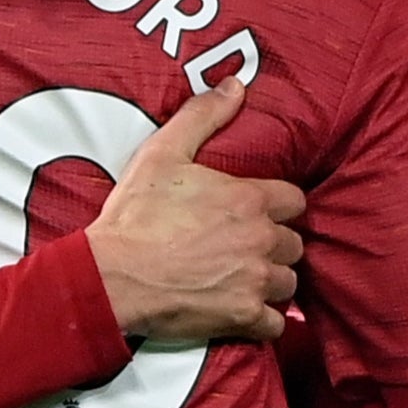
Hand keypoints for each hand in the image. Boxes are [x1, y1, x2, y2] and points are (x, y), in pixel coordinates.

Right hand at [84, 77, 304, 342]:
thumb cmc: (135, 216)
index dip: (277, 205)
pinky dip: (262, 319)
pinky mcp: (243, 316)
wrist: (112, 276)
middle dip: (274, 244)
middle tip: (245, 246)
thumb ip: (202, 116)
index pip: (295, 200)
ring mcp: (254, 280)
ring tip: (243, 277)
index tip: (255, 211)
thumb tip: (235, 85)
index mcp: (249, 199)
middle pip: (294, 243)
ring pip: (288, 282)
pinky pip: (275, 323)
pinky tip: (241, 310)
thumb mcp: (162, 153)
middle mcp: (261, 240)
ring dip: (271, 281)